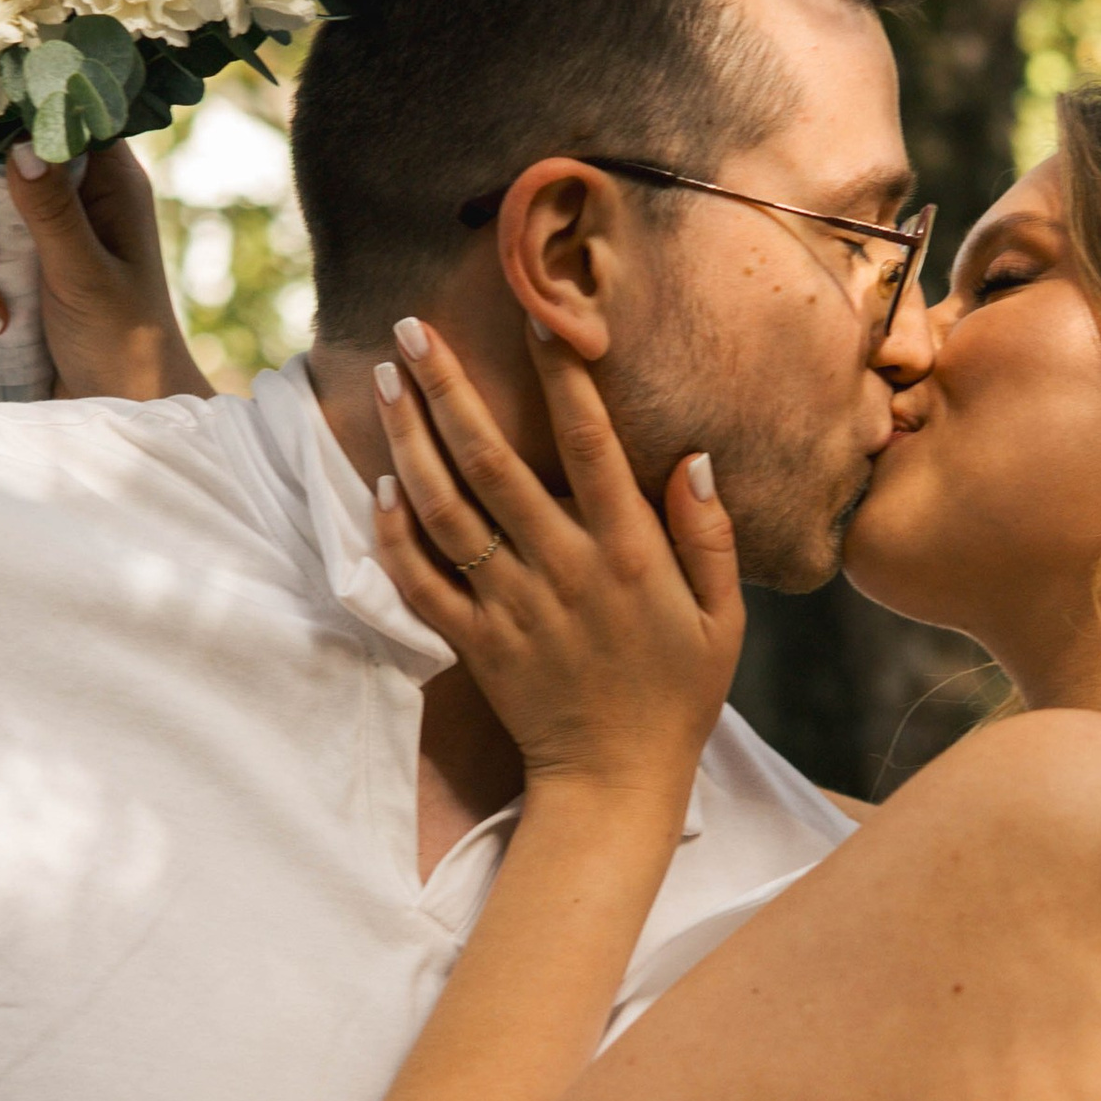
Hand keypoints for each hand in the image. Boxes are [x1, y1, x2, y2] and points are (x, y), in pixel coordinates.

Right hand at [0, 144, 211, 402]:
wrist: (119, 407)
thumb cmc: (124, 340)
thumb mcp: (85, 274)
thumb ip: (51, 212)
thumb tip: (19, 146)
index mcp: (102, 182)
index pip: (42, 124)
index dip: (2, 135)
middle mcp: (65, 201)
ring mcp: (32, 242)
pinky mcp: (7, 280)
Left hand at [371, 318, 742, 801]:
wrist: (615, 783)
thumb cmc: (678, 695)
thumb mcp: (722, 618)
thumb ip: (709, 537)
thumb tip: (694, 458)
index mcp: (628, 554)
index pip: (588, 444)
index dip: (561, 378)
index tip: (538, 318)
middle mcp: (561, 569)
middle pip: (492, 462)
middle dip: (450, 388)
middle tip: (413, 328)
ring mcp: (511, 606)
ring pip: (445, 511)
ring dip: (409, 442)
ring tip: (386, 382)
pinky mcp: (474, 642)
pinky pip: (421, 581)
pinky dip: (394, 534)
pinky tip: (377, 485)